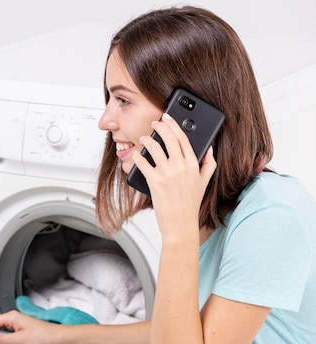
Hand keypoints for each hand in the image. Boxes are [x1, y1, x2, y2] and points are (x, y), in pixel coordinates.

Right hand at [0, 310, 59, 343]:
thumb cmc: (43, 335)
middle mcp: (14, 319)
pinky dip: (3, 341)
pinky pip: (8, 336)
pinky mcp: (23, 333)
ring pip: (2, 331)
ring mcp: (19, 326)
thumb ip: (3, 339)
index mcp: (12, 316)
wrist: (58, 339)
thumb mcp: (20, 339)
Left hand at [132, 113, 216, 237]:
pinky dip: (137, 156)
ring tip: (144, 139)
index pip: (183, 138)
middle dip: (160, 126)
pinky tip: (135, 155)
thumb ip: (209, 164)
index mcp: (194, 165)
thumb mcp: (204, 183)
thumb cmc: (190, 204)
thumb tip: (209, 149)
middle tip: (154, 123)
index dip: (174, 125)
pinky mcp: (155, 182)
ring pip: (155, 147)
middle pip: (169, 138)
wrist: (180, 224)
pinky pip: (143, 163)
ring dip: (147, 140)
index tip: (168, 118)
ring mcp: (167, 174)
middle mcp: (181, 167)